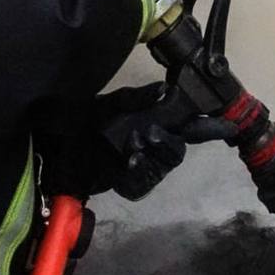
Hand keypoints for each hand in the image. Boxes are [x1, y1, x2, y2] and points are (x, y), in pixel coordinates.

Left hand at [35, 83, 238, 199]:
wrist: (47, 142)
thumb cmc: (79, 120)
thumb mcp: (109, 103)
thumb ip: (137, 97)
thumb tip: (165, 91)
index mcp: (151, 122)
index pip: (187, 125)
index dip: (208, 127)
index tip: (227, 126)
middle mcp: (149, 145)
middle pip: (177, 149)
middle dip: (171, 142)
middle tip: (152, 132)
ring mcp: (138, 166)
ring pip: (163, 165)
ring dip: (154, 153)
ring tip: (136, 143)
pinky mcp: (124, 183)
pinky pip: (141, 183)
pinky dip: (137, 171)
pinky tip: (127, 161)